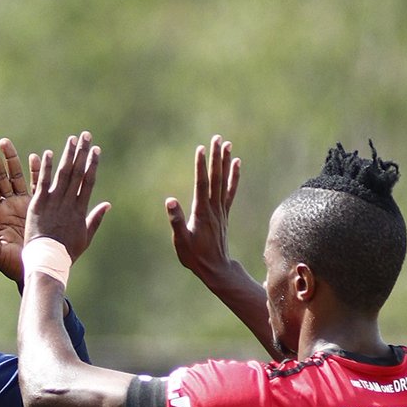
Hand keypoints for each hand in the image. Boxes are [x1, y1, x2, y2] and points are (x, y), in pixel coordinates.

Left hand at [0, 137, 39, 284]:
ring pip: (16, 177)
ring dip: (11, 160)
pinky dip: (36, 172)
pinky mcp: (37, 207)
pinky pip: (37, 186)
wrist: (33, 269)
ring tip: (5, 142)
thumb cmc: (11, 265)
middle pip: (0, 178)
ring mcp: (22, 205)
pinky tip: (35, 157)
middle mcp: (8, 206)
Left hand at [24, 131, 109, 260]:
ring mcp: (53, 202)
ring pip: (62, 174)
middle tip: (86, 136)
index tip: (96, 150)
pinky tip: (47, 153)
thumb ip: (95, 219)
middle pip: (77, 173)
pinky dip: (45, 168)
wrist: (48, 260)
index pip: (88, 182)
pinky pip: (42, 182)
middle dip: (83, 153)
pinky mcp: (38, 204)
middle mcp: (68, 203)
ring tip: (72, 139)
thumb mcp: (85, 237)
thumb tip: (107, 204)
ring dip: (68, 155)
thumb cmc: (67, 252)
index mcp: (80, 210)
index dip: (93, 164)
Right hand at [165, 135, 240, 285]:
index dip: (201, 166)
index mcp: (201, 212)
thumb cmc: (195, 257)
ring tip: (228, 144)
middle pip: (216, 178)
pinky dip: (234, 177)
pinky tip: (236, 164)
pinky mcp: (224, 214)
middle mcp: (214, 208)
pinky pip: (230, 191)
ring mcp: (221, 210)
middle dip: (216, 157)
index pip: (201, 184)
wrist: (215, 268)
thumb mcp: (181, 241)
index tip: (201, 148)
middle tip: (217, 138)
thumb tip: (170, 200)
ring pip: (224, 182)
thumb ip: (176, 221)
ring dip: (225, 162)